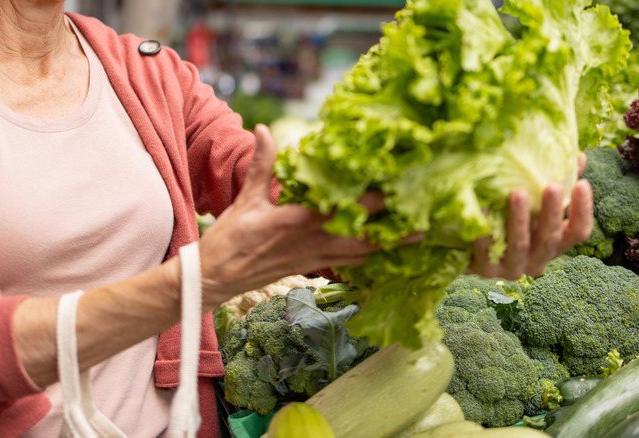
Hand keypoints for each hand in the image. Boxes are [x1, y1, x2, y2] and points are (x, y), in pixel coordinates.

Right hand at [196, 124, 420, 309]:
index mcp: (294, 222)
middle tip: (423, 220)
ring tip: (417, 237)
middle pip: (360, 238)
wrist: (215, 278)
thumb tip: (267, 129)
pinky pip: (346, 264)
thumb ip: (263, 164)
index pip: (339, 210)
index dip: (368, 201)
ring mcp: (312, 260)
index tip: (393, 187)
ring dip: (388, 246)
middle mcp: (310, 244)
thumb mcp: (246, 199)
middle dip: (391, 230)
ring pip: (359, 255)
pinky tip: (385, 253)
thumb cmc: (230, 239)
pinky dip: (368, 258)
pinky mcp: (310, 268)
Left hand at [467, 153, 593, 279]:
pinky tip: (481, 208)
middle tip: (553, 186)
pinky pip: (487, 250)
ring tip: (518, 193)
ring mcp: (512, 267)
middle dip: (552, 212)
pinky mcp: (487, 270)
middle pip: (550, 238)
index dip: (583, 210)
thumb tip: (578, 155)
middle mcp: (537, 260)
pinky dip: (485, 230)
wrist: (470, 252)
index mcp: (554, 245)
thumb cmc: (509, 223)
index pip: (578, 232)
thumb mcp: (534, 207)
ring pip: (520, 245)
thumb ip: (556, 186)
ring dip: (520, 219)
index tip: (582, 183)